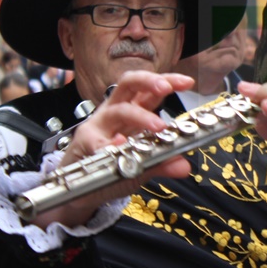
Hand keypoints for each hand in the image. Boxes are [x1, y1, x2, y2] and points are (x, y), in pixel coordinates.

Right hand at [39, 71, 194, 227]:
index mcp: (131, 111)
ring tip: (159, 126)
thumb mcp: (141, 165)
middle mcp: (115, 111)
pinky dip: (110, 144)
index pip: (149, 90)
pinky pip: (98, 141)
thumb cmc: (111, 166)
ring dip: (141, 116)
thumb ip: (162, 162)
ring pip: (118, 109)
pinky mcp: (84, 142)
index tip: (187, 82)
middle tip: (166, 88)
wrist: (79, 186)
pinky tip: (119, 146)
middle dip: (149, 82)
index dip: (167, 81)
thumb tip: (183, 165)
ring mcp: (99, 124)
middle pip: (129, 84)